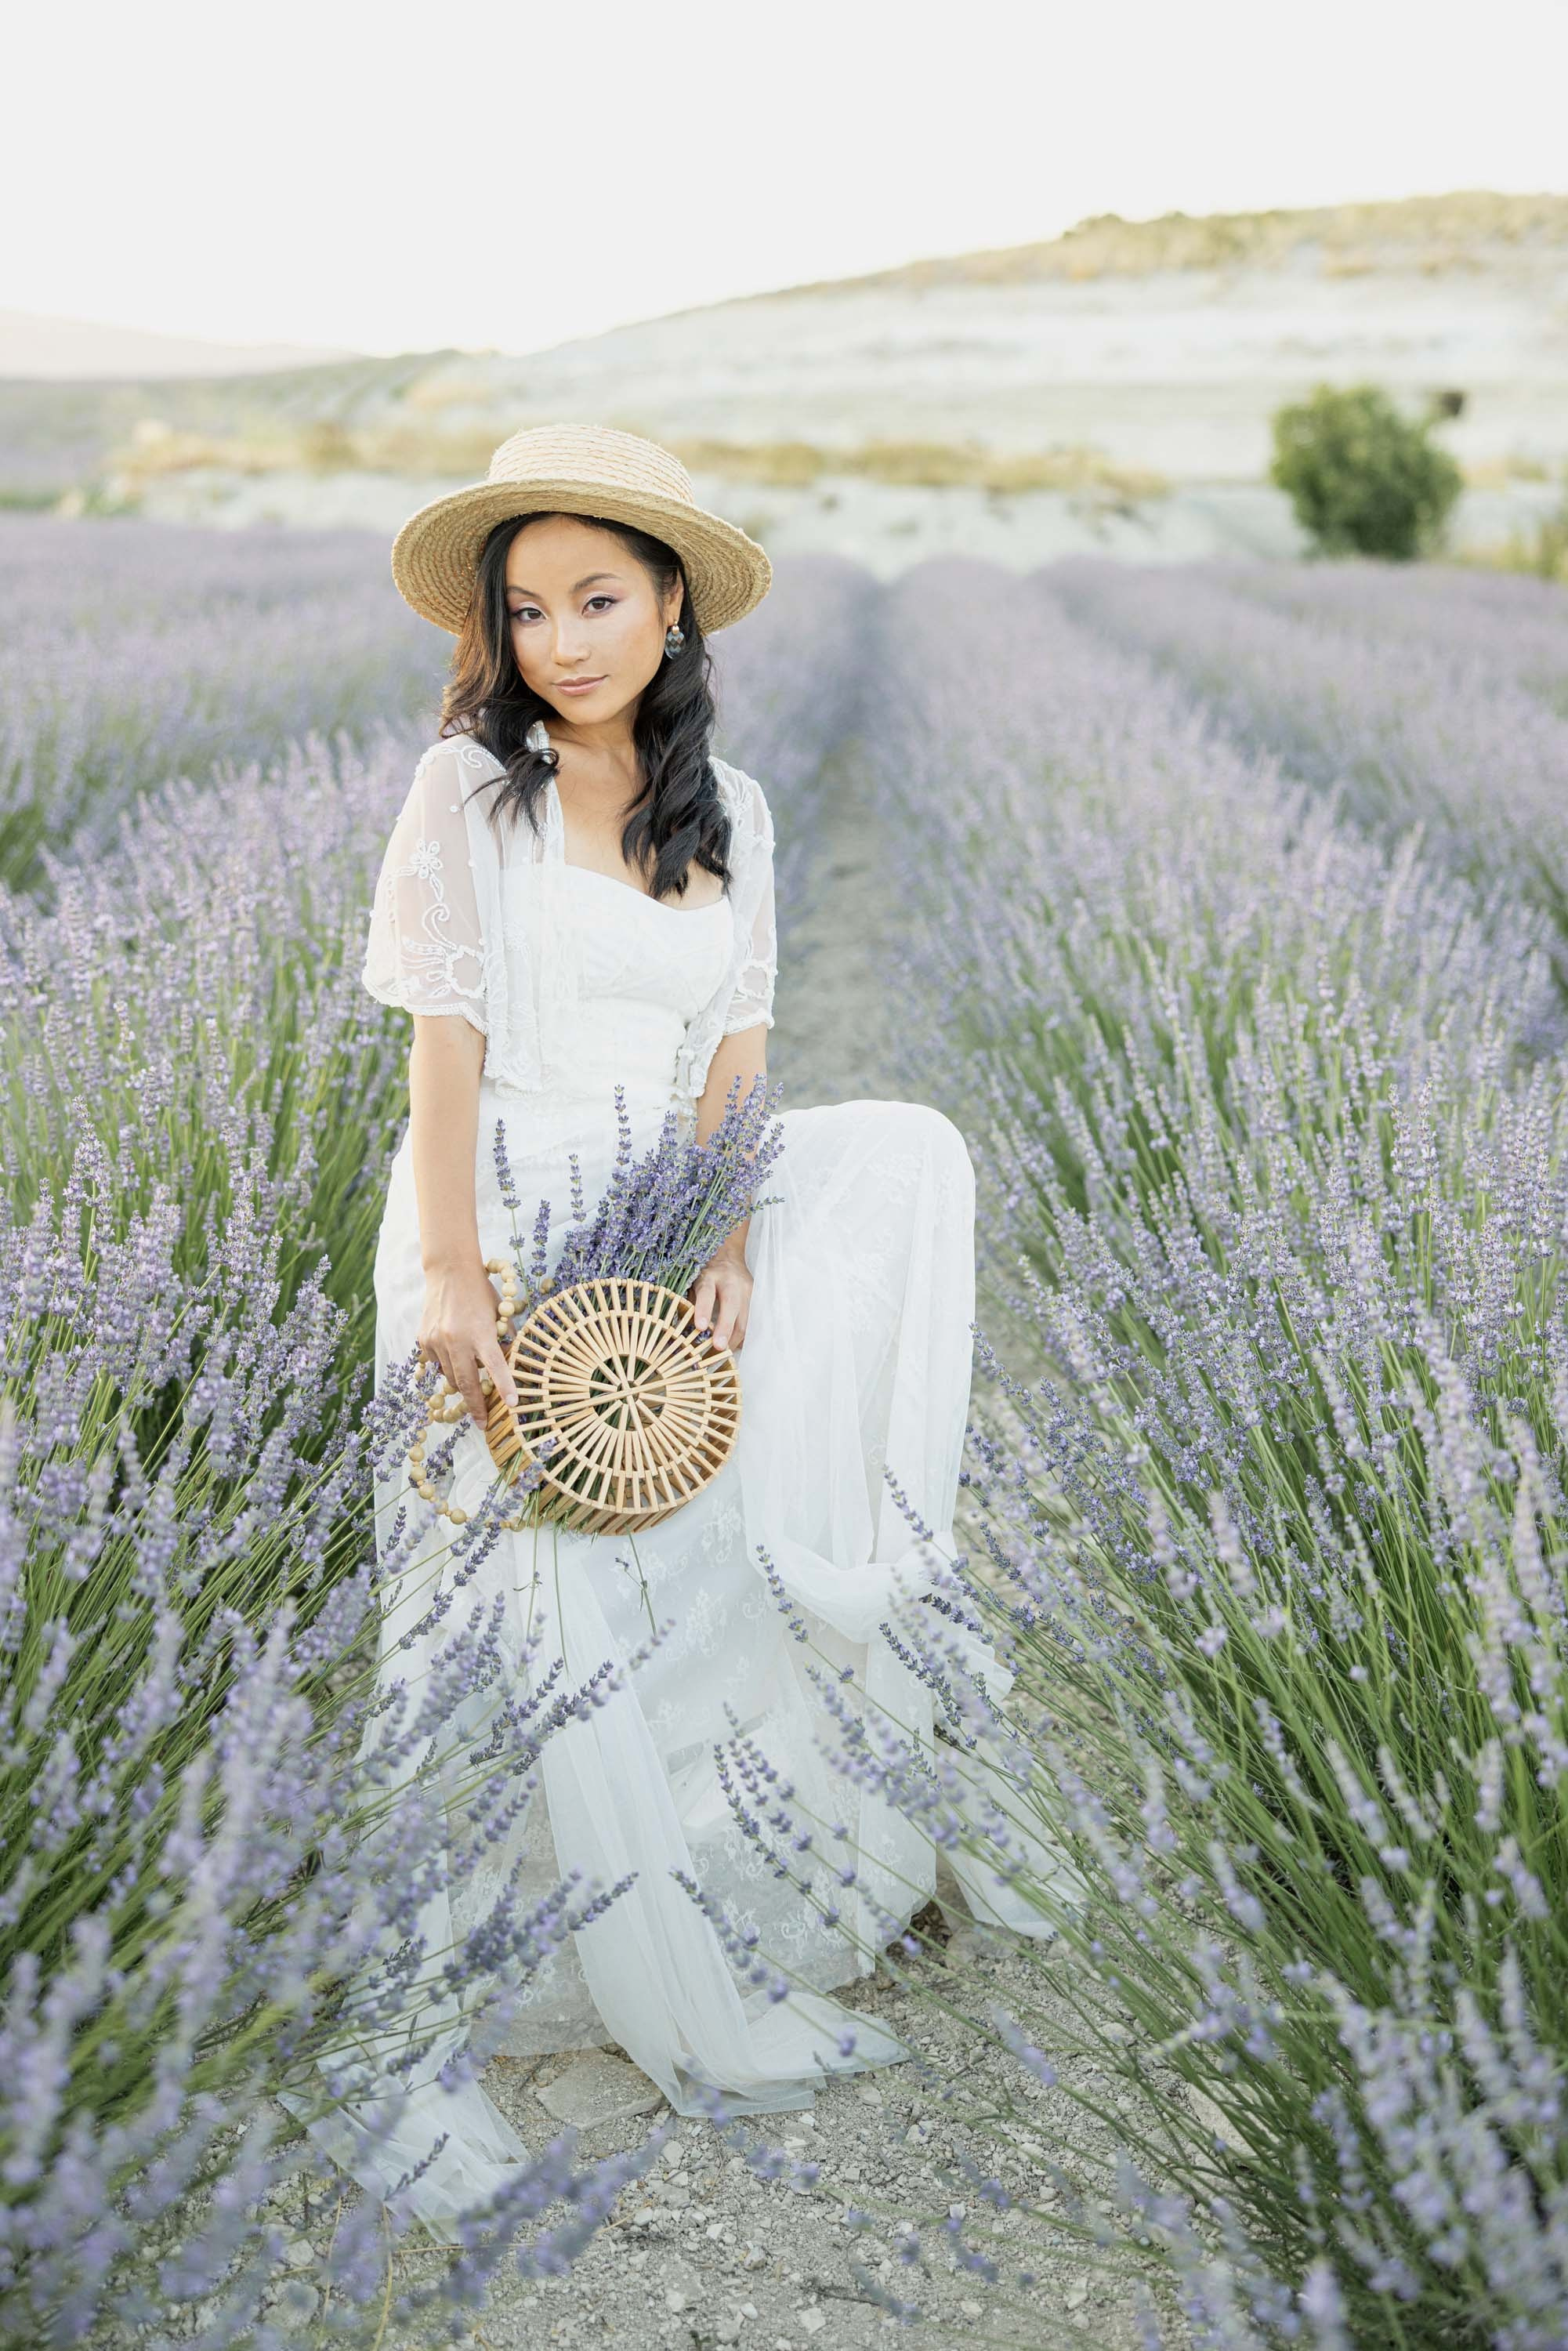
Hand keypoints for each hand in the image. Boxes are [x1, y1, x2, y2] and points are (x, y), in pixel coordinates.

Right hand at [417, 1261, 517, 1428]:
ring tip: (472, 1389)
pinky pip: (437, 1364)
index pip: (496, 1366)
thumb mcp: (499, 1314)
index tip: (512, 1406)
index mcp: (481, 1333)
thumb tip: (508, 1364)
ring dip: (462, 1385)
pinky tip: (454, 1356)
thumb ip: (505, 1339)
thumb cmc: (480, 1292)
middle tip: (482, 1423)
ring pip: (450, 1377)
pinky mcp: (424, 1340)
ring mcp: (437, 1341)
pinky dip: (447, 1366)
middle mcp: (457, 1340)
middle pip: (466, 1383)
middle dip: (475, 1406)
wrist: (449, 1271)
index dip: (505, 1387)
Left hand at [689, 1241, 752, 1354]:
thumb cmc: (706, 1274)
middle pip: (731, 1305)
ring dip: (734, 1338)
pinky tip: (735, 1345)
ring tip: (724, 1354)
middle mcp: (730, 1281)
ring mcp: (746, 1290)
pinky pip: (751, 1321)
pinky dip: (743, 1336)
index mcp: (710, 1276)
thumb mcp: (694, 1282)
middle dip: (725, 1328)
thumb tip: (684, 1331)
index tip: (701, 1326)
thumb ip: (691, 1303)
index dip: (704, 1309)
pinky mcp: (755, 1297)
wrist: (729, 1256)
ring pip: (744, 1318)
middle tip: (719, 1347)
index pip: (707, 1292)